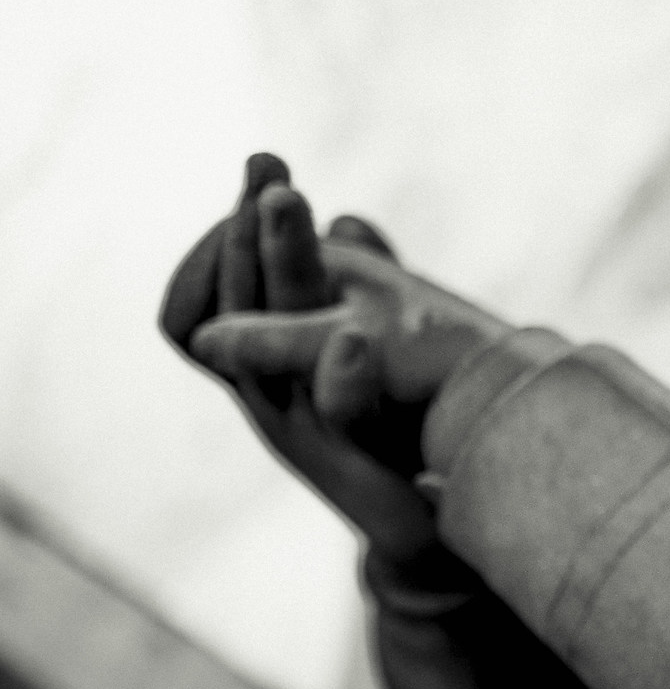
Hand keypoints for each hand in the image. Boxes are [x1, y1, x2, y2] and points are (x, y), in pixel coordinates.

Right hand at [161, 155, 503, 549]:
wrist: (414, 526)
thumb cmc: (393, 429)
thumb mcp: (371, 347)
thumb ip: (360, 289)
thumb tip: (353, 220)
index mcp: (278, 353)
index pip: (236, 278)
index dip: (245, 224)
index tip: (267, 162)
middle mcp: (274, 384)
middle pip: (243, 299)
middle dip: (251, 233)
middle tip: (271, 171)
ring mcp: (303, 423)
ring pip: (270, 351)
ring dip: (280, 278)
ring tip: (288, 210)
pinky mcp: (350, 458)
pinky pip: (337, 414)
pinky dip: (343, 375)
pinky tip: (354, 337)